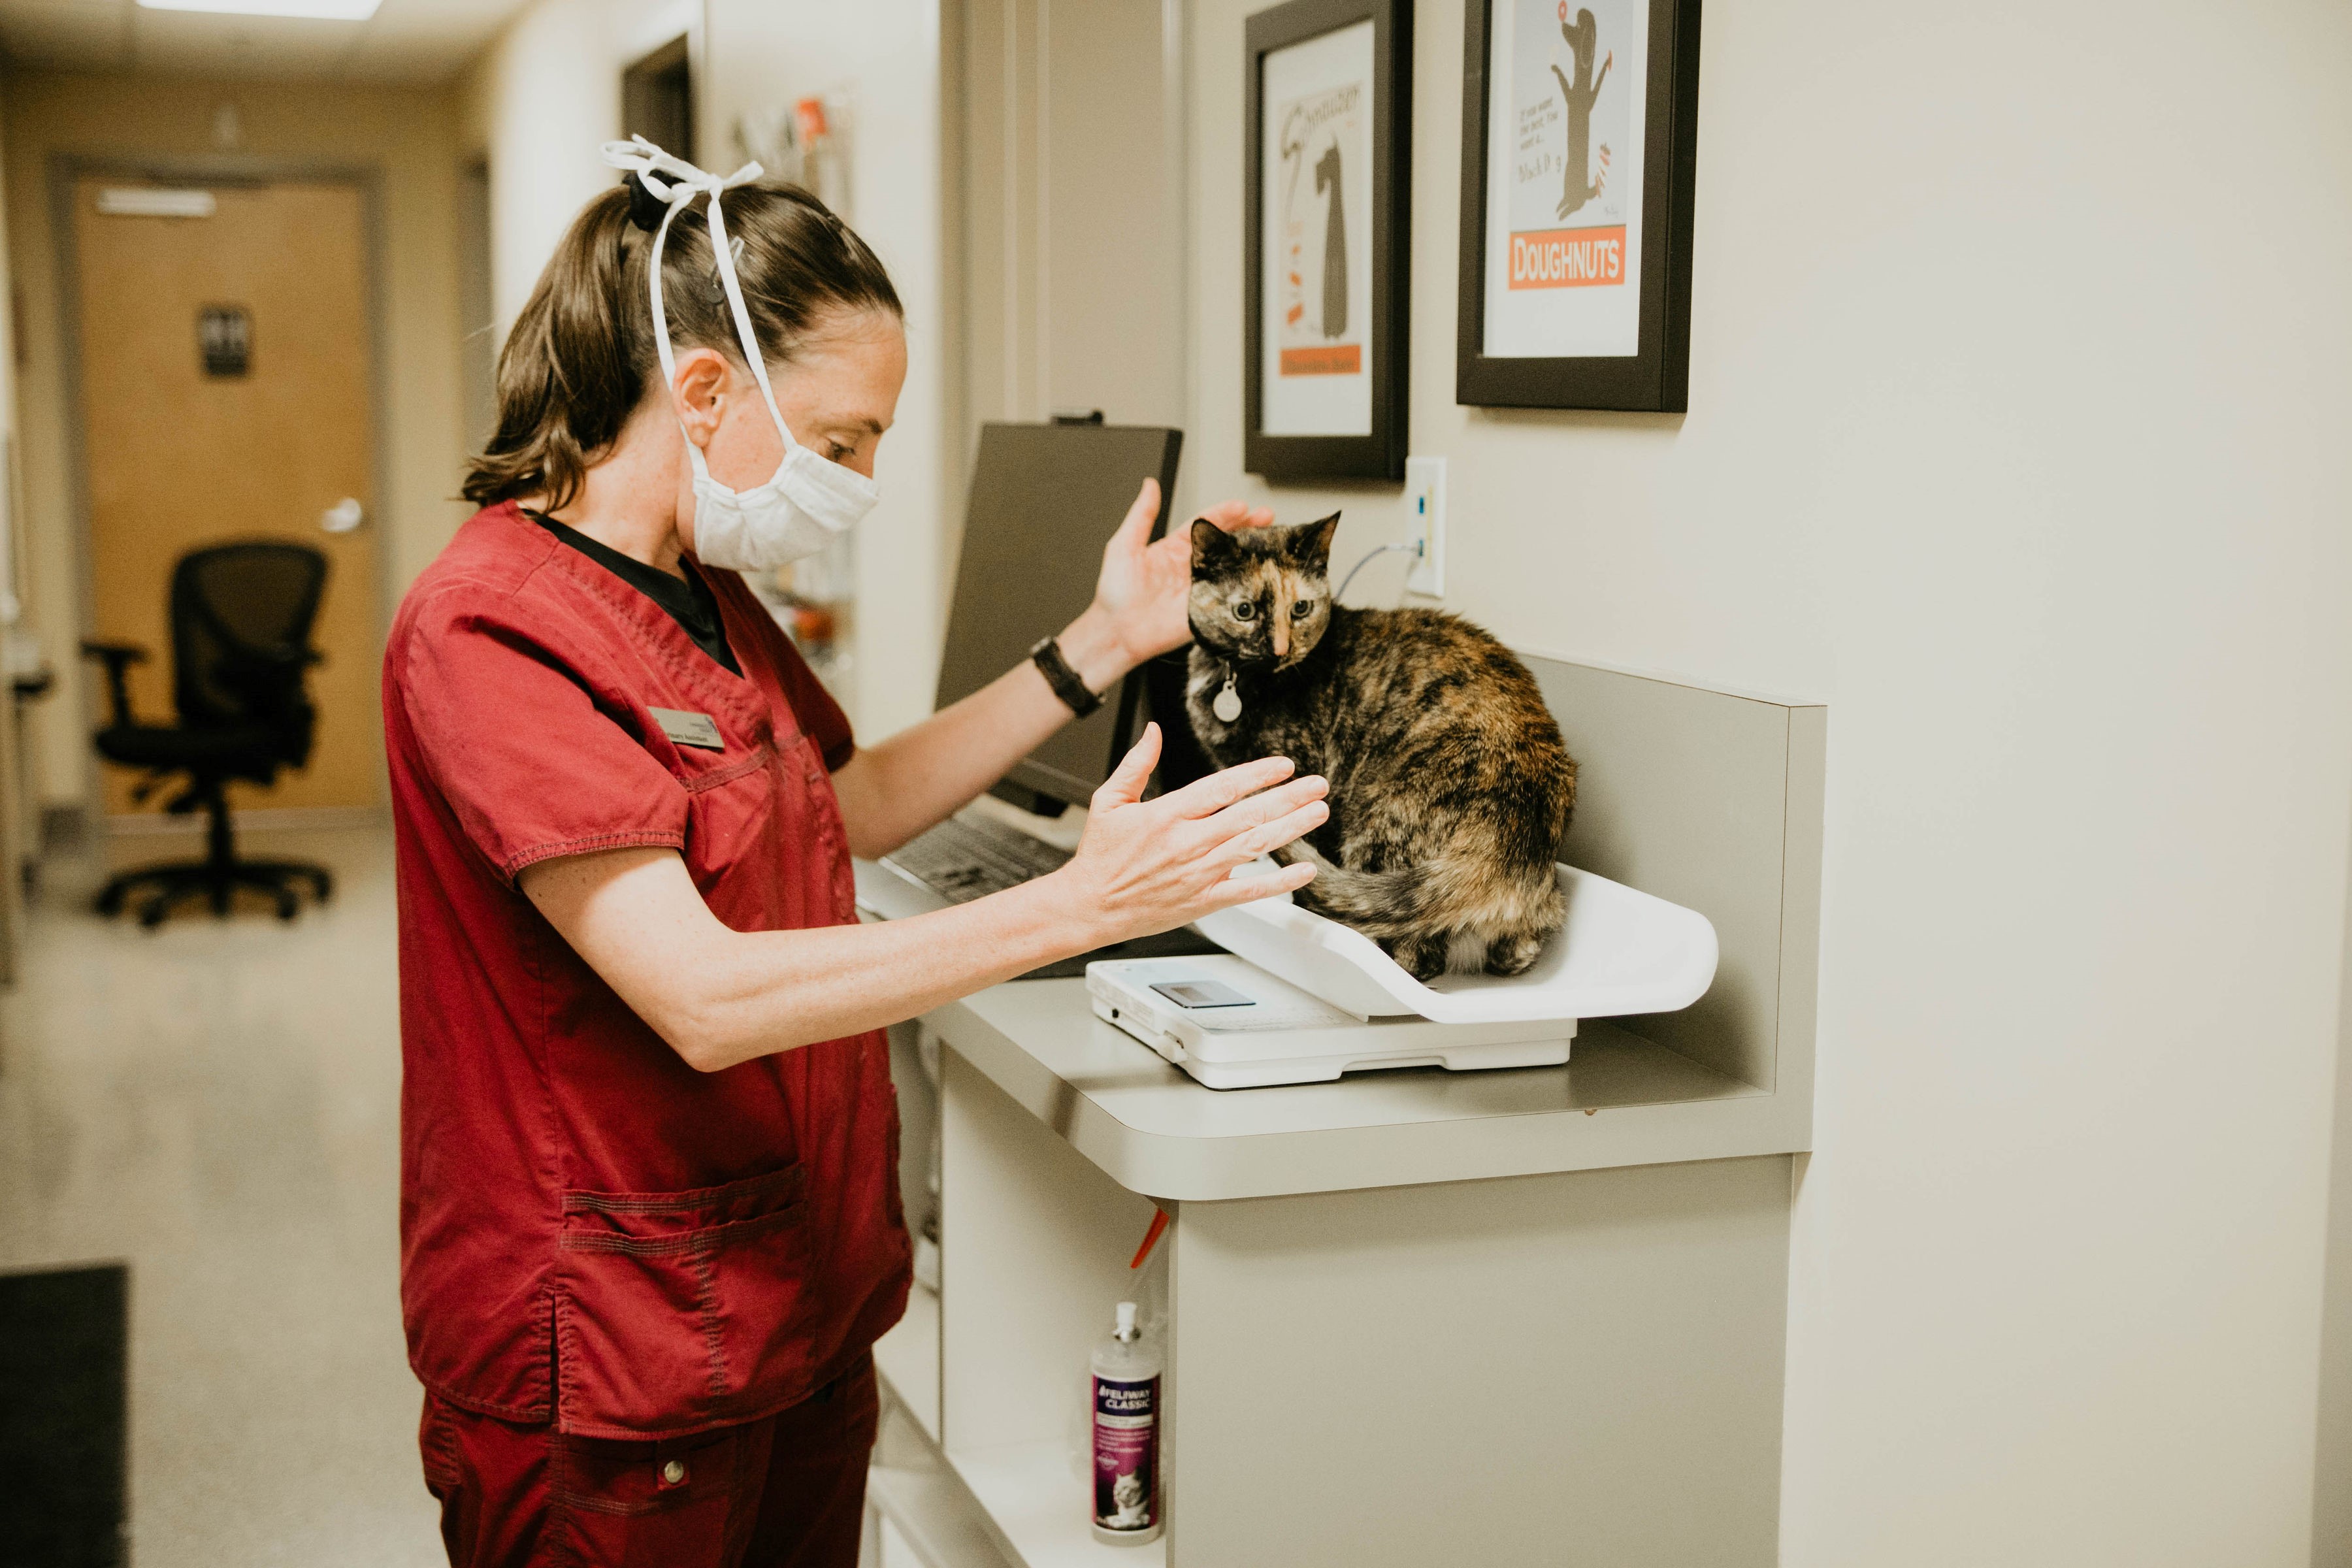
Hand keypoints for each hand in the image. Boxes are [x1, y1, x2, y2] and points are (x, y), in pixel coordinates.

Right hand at [1048, 724, 1324, 946]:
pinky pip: (1249, 891)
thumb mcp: (1109, 801)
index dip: (1257, 775)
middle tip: (1317, 785)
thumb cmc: (1100, 856)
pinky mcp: (1203, 902)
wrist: (1089, 906)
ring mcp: (1198, 874)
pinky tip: (1303, 870)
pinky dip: (1279, 881)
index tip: (1283, 766)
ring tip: (1317, 813)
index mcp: (1167, 815)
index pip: (1222, 788)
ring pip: (1254, 847)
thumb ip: (1136, 764)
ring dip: (1291, 828)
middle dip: (1288, 798)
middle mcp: (1187, 843)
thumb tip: (1153, 731)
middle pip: (1248, 815)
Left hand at [1058, 480, 1274, 689]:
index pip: (1205, 523)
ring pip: (1233, 566)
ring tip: (1271, 539)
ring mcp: (1202, 588)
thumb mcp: (1124, 546)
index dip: (1224, 513)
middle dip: (1248, 528)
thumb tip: (1149, 486)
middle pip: (1226, 542)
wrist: (1117, 632)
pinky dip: (1246, 586)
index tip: (1240, 506)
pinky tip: (1259, 575)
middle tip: (1266, 516)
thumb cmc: (1115, 593)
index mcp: (1175, 548)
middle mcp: (1191, 567)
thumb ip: (1142, 515)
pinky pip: (1231, 597)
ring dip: (1252, 553)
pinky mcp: (1208, 611)